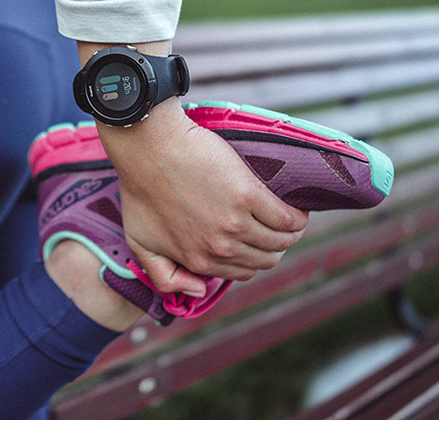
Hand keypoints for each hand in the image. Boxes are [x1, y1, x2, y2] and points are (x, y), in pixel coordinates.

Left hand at [97, 101, 308, 295]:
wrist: (148, 148)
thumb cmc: (142, 189)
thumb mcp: (140, 243)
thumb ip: (165, 276)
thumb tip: (198, 290)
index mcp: (198, 261)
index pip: (242, 272)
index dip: (253, 258)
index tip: (256, 242)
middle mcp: (219, 248)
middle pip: (266, 259)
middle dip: (275, 248)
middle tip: (276, 228)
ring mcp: (234, 223)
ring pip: (280, 241)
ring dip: (292, 233)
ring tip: (293, 219)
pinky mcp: (247, 196)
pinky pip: (286, 218)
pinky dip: (297, 217)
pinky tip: (297, 209)